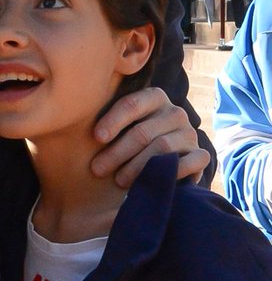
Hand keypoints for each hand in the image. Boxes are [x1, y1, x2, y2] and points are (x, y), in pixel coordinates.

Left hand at [91, 87, 208, 187]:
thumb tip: (78, 122)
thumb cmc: (131, 140)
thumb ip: (108, 121)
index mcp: (154, 97)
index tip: (96, 138)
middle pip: (143, 132)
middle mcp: (175, 112)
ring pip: (161, 149)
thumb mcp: (122, 125)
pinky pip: (189, 162)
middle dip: (117, 153)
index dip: (113, 121)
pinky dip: (169, 173)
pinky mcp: (200, 154)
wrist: (166, 160)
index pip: (132, 104)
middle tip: (97, 169)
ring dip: (136, 167)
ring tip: (118, 181)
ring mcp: (189, 133)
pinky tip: (150, 183)